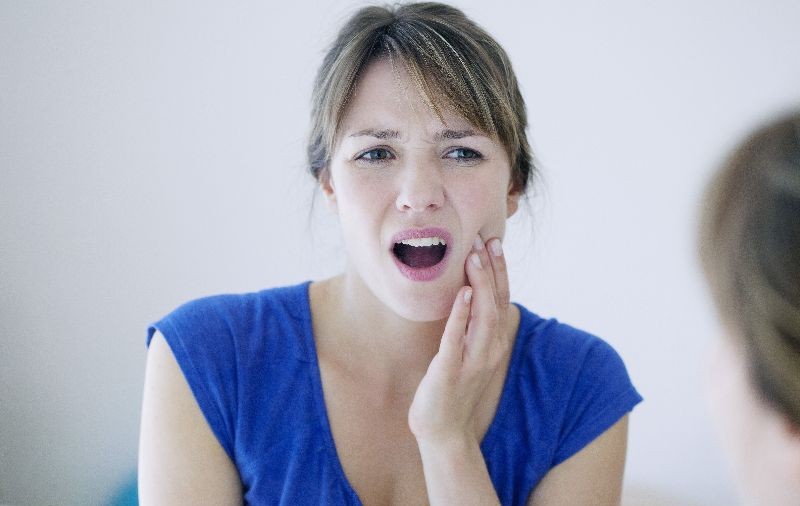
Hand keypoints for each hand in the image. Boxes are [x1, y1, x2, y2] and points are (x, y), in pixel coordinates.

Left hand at [408, 234, 511, 444]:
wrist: (443, 431)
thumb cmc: (452, 388)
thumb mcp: (467, 353)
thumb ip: (471, 327)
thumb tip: (468, 294)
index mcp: (493, 343)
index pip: (501, 300)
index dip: (499, 271)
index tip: (494, 243)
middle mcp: (489, 350)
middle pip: (496, 302)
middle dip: (492, 270)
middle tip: (486, 239)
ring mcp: (472, 361)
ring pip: (483, 316)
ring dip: (480, 284)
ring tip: (474, 257)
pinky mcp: (451, 372)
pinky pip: (457, 339)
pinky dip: (460, 315)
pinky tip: (461, 294)